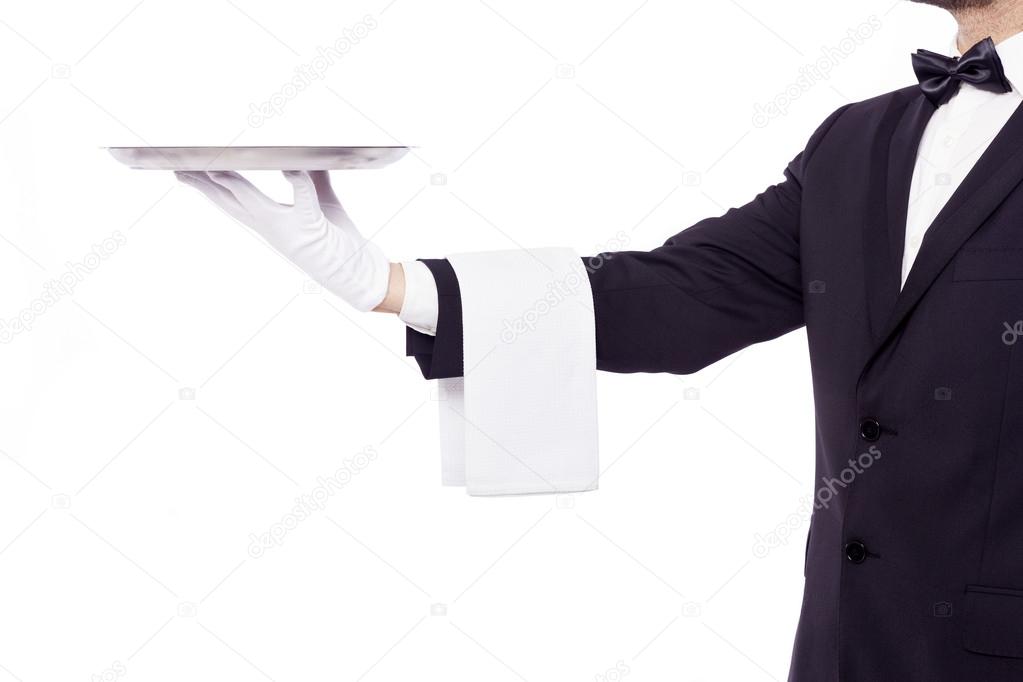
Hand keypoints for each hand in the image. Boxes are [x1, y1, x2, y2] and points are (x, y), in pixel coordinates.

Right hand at [175, 169, 390, 311]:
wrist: (358, 274)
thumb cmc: (338, 240)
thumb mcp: (321, 203)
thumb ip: (311, 179)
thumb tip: (302, 159)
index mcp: (270, 221)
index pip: (231, 201)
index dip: (206, 186)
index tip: (183, 172)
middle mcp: (272, 227)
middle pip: (230, 202)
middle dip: (202, 184)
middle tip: (177, 169)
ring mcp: (289, 229)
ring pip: (253, 202)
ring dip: (233, 184)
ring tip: (215, 167)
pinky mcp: (311, 228)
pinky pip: (304, 200)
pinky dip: (298, 183)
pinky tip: (290, 169)